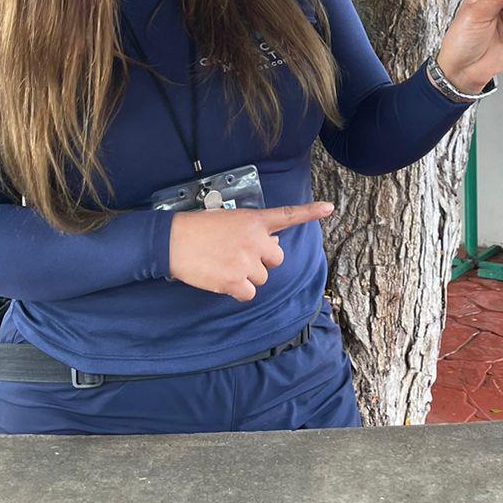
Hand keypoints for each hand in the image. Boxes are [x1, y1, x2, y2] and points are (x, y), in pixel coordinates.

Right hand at [168, 201, 335, 300]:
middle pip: (275, 259)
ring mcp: (246, 262)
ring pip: (261, 278)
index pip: (287, 215)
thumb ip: (253, 232)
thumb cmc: (198, 228)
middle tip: (239, 255)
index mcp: (253, 221)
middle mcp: (255, 240)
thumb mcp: (229, 220)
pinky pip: (248, 293)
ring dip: (247, 276)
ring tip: (224, 265)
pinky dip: (237, 291)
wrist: (173, 241)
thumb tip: (271, 247)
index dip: (310, 212)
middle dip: (262, 260)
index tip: (329, 208)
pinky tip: (222, 279)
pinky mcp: (234, 281)